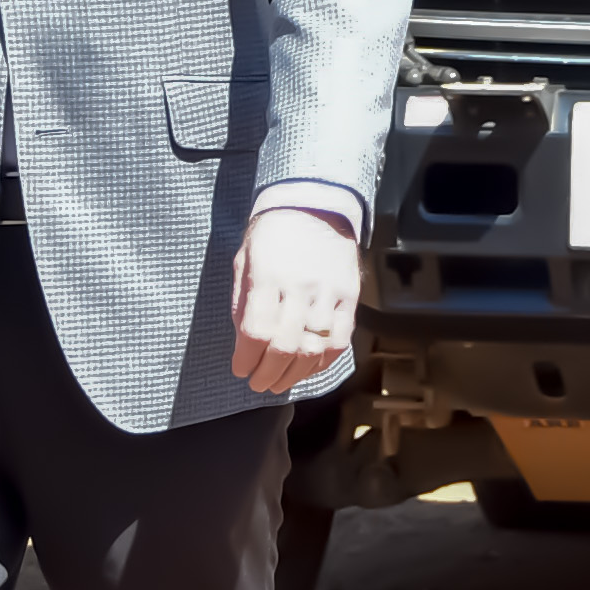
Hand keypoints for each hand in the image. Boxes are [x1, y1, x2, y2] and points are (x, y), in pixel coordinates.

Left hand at [235, 210, 361, 393]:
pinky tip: (309, 368)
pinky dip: (324, 361)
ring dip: (294, 374)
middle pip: (284, 346)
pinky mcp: (349, 297)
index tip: (239, 369)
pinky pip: (340, 339)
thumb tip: (243, 341)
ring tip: (280, 383)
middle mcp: (299, 288)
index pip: (256, 331)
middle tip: (258, 384)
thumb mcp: (244, 260)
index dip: (246, 359)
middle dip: (267, 373)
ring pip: (313, 348)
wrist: (314, 206)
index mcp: (268, 277)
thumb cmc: (273, 234)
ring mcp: (328, 294)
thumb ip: (243, 301)